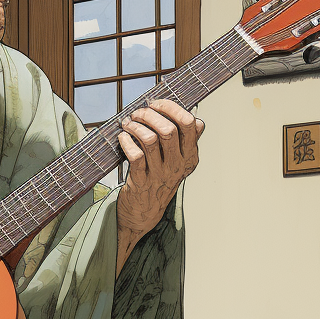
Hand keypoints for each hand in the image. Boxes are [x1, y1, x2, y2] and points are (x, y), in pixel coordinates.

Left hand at [115, 99, 204, 271]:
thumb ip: (187, 142)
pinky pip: (135, 155)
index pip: (189, 123)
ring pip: (151, 140)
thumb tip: (197, 120)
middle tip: (137, 113)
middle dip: (150, 115)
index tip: (156, 103)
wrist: (144, 215)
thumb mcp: (178, 163)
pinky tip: (122, 138)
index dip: (171, 107)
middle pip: (169, 129)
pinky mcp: (141, 182)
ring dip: (136, 126)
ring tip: (128, 124)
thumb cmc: (158, 181)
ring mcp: (160, 175)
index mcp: (189, 157)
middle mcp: (177, 165)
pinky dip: (127, 142)